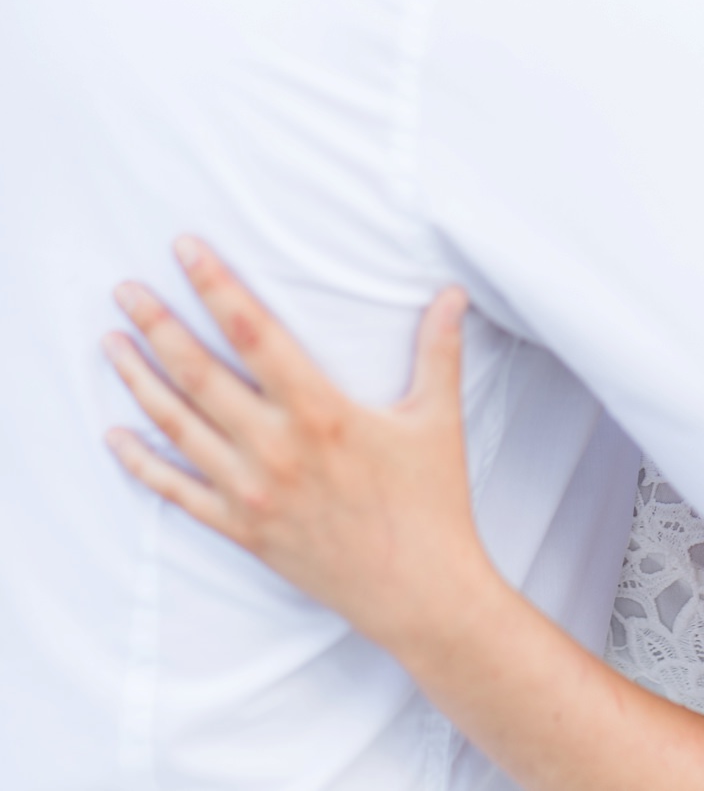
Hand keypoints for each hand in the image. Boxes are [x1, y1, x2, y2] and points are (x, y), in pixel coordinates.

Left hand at [101, 237, 488, 654]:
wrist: (419, 591)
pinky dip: (140, 464)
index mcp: (321, 413)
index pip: (255, 334)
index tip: (187, 251)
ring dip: (139, 381)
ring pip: (177, 427)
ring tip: (112, 342)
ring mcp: (251, 492)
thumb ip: (439, 350)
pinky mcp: (242, 529)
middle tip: (126, 289)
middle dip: (158, 325)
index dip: (217, 287)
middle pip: (199, 374)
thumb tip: (451, 292)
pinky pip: (177, 492)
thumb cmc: (433, 502)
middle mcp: (275, 449)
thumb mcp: (437, 419)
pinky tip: (115, 436)